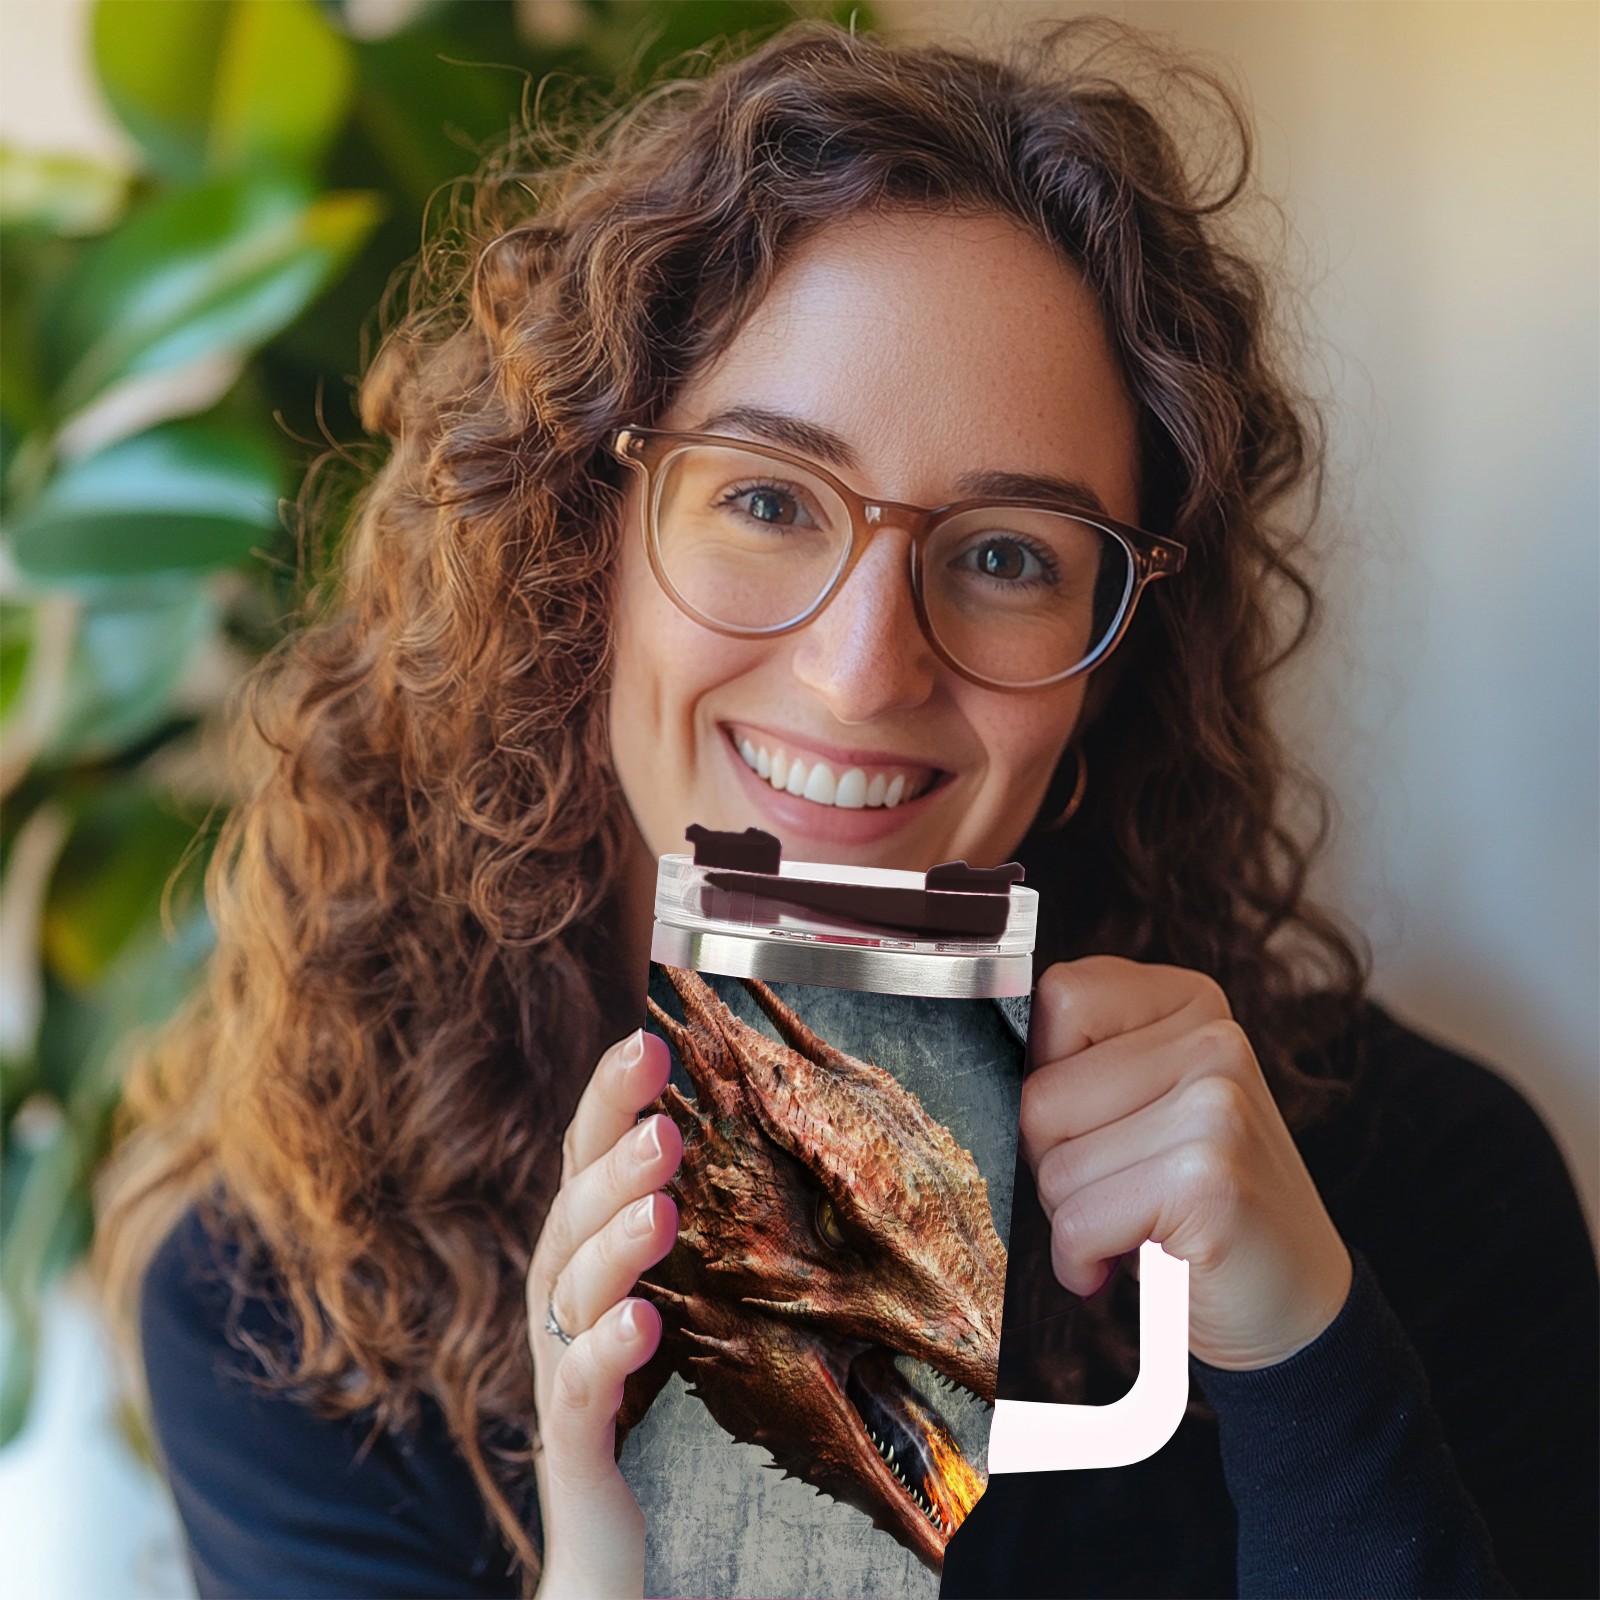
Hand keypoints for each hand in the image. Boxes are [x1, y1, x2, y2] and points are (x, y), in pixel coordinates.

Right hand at [526, 1029, 681, 1596]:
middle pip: (574, 1212)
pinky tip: (641, 1324)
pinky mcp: (574, 1439)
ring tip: (660, 1205)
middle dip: (614, 1155)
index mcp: (584, 1256)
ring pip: (571, 1290)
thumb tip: (705, 1117)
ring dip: (613, 1240)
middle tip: (661, 1108)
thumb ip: (662, 1218)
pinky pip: (579, 1389)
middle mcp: (561, 1300)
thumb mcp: (657, 1289)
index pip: (587, 1161)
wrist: (602, 1535)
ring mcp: (560, 1365)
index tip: (644, 1035)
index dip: (608, 1099)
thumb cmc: (637, 1396)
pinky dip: (606, 1352)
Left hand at [1020, 957, 1351, 1369]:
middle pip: (1040, 1094)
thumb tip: (985, 1064)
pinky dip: (1081, 1261)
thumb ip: (1083, 1062)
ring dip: (1071, 1217)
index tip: (1090, 1123)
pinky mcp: (1207, 1179)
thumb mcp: (1145, 1105)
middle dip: (1054, 1161)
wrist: (1295, 1307)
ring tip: (1133, 1224)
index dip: (1046, 1074)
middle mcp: (1213, 1039)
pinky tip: (1126, 1264)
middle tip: (1117, 1190)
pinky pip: (1077, 1222)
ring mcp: (1216, 1105)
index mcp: (1191, 1002)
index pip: (1058, 997)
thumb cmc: (1194, 1204)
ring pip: (1052, 1164)